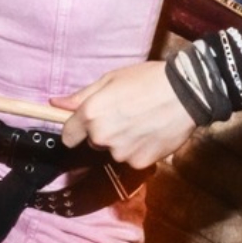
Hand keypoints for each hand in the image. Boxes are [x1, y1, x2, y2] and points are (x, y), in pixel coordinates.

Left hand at [54, 61, 196, 169]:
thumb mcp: (110, 79)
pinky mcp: (140, 163)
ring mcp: (121, 153)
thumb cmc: (147, 80)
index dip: (76, 130)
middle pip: (93, 142)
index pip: (68, 135)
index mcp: (90, 114)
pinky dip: (140, 150)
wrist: (187, 93)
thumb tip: (54, 103)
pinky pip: (133, 159)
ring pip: (114, 151)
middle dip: (104, 132)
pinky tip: (152, 133)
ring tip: (143, 122)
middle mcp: (101, 137)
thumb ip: (81, 96)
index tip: (85, 126)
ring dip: (123, 142)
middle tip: (126, 114)